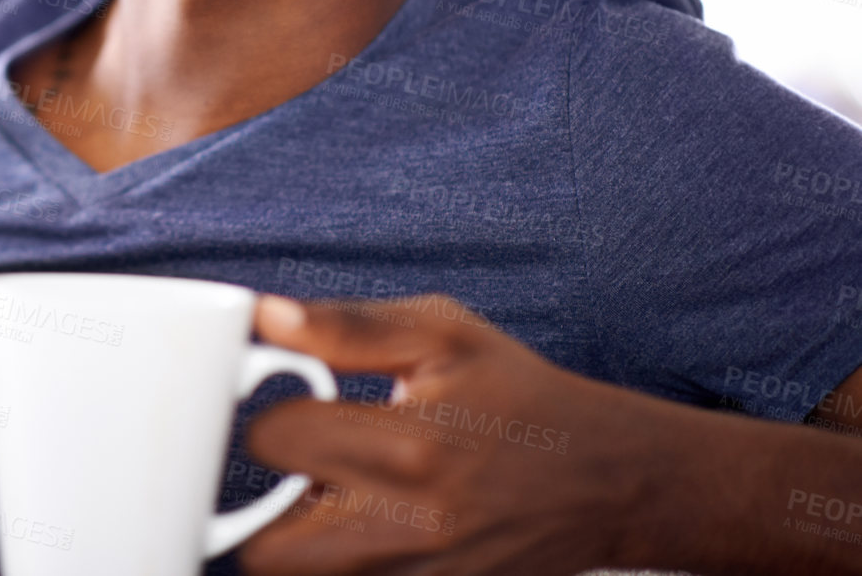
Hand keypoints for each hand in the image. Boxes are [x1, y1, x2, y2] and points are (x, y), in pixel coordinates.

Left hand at [238, 293, 675, 574]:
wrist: (610, 478)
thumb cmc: (520, 396)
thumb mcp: (443, 334)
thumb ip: (346, 327)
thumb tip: (265, 317)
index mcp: (410, 444)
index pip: (273, 441)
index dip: (267, 415)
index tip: (289, 405)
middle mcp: (412, 525)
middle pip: (267, 551)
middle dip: (258, 506)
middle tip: (293, 471)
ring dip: (295, 545)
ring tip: (326, 500)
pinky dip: (338, 566)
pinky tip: (359, 528)